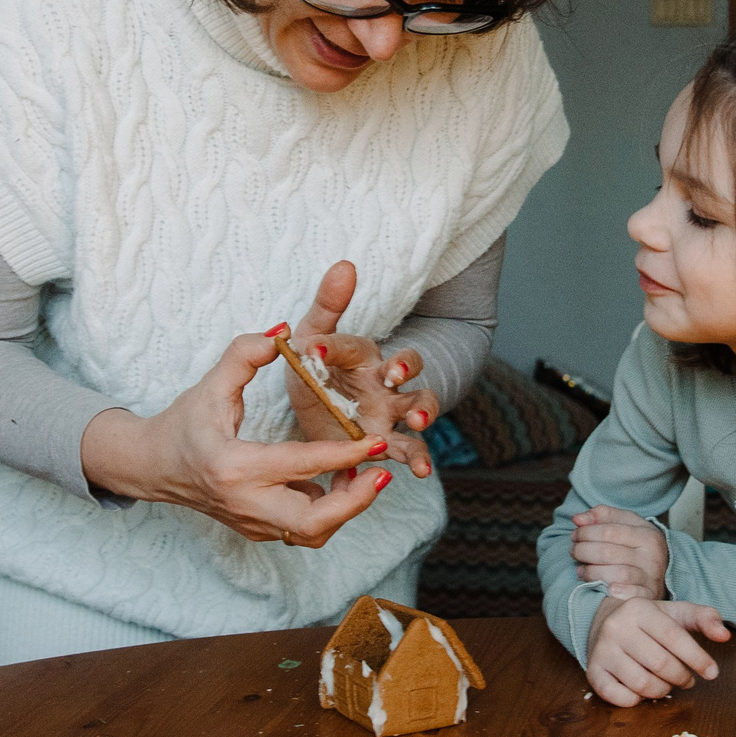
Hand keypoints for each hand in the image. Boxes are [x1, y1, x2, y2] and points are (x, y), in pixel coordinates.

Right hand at [80, 331, 394, 545]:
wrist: (154, 466)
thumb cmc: (183, 423)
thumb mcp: (210, 384)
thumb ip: (245, 354)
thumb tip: (284, 333)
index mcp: (234, 467)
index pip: (301, 464)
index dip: (345, 454)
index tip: (376, 443)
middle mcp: (244, 503)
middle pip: (312, 523)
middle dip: (355, 502)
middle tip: (381, 472)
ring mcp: (251, 523)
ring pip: (312, 534)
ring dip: (346, 509)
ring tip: (365, 474)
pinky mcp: (257, 531)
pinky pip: (302, 530)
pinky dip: (329, 511)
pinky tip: (341, 481)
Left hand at [286, 262, 440, 478]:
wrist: (317, 411)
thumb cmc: (320, 367)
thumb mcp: (313, 337)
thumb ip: (327, 305)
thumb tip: (345, 264)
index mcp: (361, 354)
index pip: (351, 345)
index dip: (335, 347)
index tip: (313, 350)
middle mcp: (383, 381)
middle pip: (410, 372)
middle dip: (408, 373)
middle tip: (395, 376)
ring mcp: (389, 413)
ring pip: (419, 411)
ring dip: (422, 419)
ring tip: (416, 430)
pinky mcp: (386, 442)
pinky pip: (408, 450)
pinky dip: (414, 461)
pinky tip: (416, 472)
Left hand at [571, 504, 669, 599]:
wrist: (662, 571)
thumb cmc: (637, 544)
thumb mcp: (627, 523)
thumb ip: (603, 515)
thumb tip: (577, 519)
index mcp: (648, 535)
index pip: (609, 531)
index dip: (586, 532)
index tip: (574, 535)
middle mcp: (652, 556)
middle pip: (608, 553)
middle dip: (583, 551)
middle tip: (573, 552)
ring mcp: (651, 578)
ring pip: (616, 574)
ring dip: (591, 572)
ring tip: (580, 570)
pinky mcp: (648, 595)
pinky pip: (629, 594)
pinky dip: (614, 591)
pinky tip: (601, 587)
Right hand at [585, 596, 729, 706]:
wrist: (603, 621)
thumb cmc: (648, 621)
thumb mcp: (675, 613)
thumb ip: (704, 618)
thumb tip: (725, 635)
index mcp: (640, 609)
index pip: (673, 636)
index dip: (697, 658)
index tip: (713, 673)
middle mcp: (617, 627)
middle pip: (660, 663)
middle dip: (681, 677)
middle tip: (688, 680)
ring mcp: (601, 650)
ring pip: (642, 684)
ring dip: (662, 690)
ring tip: (667, 684)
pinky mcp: (593, 672)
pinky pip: (620, 697)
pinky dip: (638, 700)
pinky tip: (644, 691)